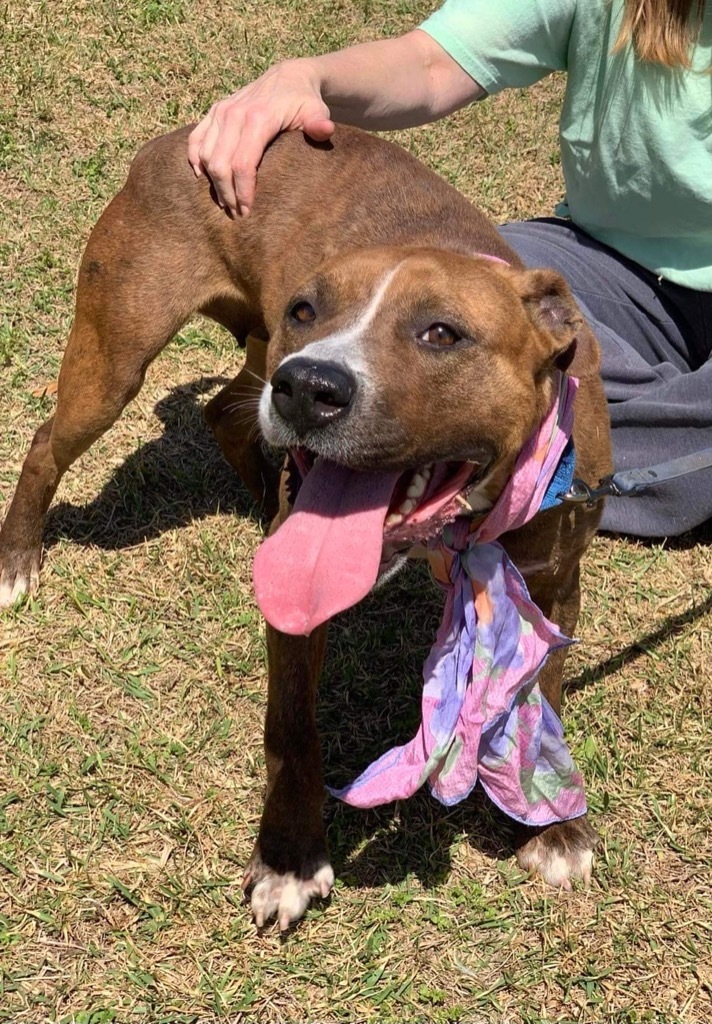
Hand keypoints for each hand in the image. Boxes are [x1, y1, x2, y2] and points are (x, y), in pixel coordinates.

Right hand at [188, 59, 334, 216]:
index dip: (243, 192)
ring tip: (225, 202)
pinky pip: (195, 140)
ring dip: (213, 183)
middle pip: (220, 164)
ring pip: (205, 155)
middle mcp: (234, 114)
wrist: (288, 77)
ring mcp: (221, 112)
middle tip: (236, 214)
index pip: (243, 164)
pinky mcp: (214, 111)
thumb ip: (319, 123)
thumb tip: (325, 130)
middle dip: (226, 194)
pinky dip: (195, 160)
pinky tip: (203, 177)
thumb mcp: (316, 111)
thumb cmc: (304, 101)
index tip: (248, 212)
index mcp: (258, 118)